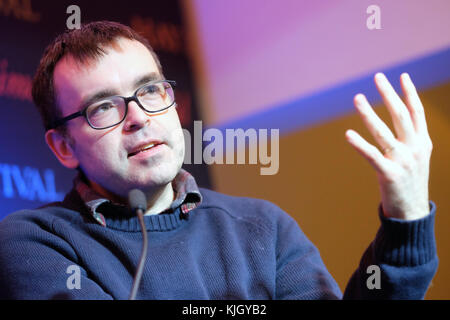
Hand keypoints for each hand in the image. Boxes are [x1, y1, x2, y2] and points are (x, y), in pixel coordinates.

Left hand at [345, 73, 431, 220]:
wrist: (412, 213)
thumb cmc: (410, 183)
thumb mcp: (417, 158)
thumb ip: (411, 139)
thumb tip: (399, 120)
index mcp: (423, 143)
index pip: (417, 112)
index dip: (410, 93)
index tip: (402, 76)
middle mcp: (415, 149)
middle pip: (401, 115)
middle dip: (389, 94)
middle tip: (377, 76)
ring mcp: (403, 161)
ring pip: (383, 132)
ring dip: (368, 113)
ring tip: (357, 97)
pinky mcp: (389, 174)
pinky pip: (372, 155)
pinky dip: (359, 144)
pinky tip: (348, 134)